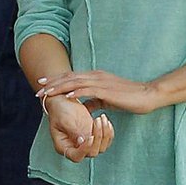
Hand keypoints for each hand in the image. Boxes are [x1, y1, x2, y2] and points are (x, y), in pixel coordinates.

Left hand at [37, 70, 160, 114]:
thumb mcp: (106, 100)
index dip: (57, 80)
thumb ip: (93, 101)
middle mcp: (96, 76)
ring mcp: (101, 82)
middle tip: (38, 86)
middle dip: (53, 82)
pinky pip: (88, 91)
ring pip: (75, 82)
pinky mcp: (107, 90)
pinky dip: (75, 93)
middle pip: (69, 77)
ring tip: (47, 92)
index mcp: (95, 77)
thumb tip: (81, 108)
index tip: (43, 84)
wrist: (147, 95)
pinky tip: (66, 97)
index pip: (72, 77)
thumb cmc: (128, 98)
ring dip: (59, 87)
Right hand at [44, 93, 113, 160]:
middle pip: (91, 152)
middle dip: (98, 137)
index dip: (85, 149)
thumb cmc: (60, 110)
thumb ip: (74, 132)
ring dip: (105, 134)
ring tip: (101, 118)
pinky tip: (106, 121)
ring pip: (101, 147)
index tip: (90, 137)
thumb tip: (82, 142)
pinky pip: (105, 140)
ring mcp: (86, 143)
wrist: (64, 101)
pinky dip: (108, 132)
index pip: (76, 156)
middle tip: (97, 121)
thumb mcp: (65, 120)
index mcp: (64, 146)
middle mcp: (76, 147)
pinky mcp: (93, 136)